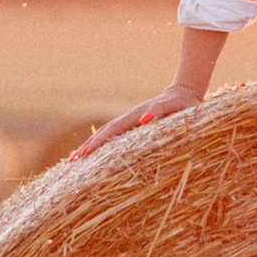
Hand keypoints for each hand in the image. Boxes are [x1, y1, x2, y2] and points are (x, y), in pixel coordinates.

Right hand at [69, 85, 203, 160]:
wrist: (184, 95)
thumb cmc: (183, 105)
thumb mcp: (175, 108)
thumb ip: (159, 112)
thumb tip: (143, 120)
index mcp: (137, 115)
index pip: (113, 130)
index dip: (99, 141)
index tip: (85, 153)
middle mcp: (129, 118)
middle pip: (104, 132)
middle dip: (88, 146)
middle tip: (72, 161)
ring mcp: (130, 121)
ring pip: (106, 133)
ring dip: (91, 145)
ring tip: (75, 159)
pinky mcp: (133, 125)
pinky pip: (114, 135)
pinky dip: (101, 144)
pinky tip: (95, 154)